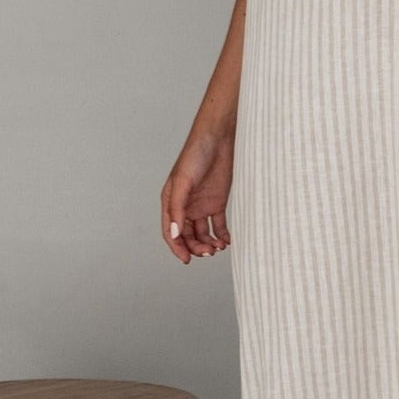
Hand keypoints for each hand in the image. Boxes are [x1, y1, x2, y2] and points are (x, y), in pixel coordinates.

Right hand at [161, 125, 233, 262]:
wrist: (218, 138)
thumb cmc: (195, 155)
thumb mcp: (183, 183)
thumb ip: (178, 209)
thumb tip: (175, 234)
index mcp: (171, 202)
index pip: (171, 232)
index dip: (177, 248)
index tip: (187, 260)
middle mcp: (185, 207)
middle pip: (188, 236)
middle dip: (197, 247)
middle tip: (209, 253)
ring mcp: (201, 205)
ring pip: (203, 233)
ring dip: (209, 243)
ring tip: (219, 247)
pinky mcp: (217, 202)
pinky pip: (218, 224)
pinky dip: (222, 235)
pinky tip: (227, 241)